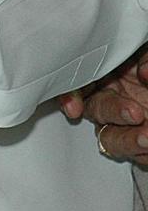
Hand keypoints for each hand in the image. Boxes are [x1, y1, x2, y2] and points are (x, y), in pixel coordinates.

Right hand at [59, 45, 147, 162]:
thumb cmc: (146, 66)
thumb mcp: (144, 54)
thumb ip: (145, 59)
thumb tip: (144, 72)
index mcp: (103, 74)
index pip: (77, 85)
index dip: (70, 96)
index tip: (72, 108)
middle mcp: (109, 100)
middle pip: (95, 110)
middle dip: (112, 112)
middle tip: (135, 113)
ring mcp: (124, 125)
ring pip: (111, 140)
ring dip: (127, 141)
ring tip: (147, 138)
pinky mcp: (140, 146)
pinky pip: (137, 156)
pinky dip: (142, 154)